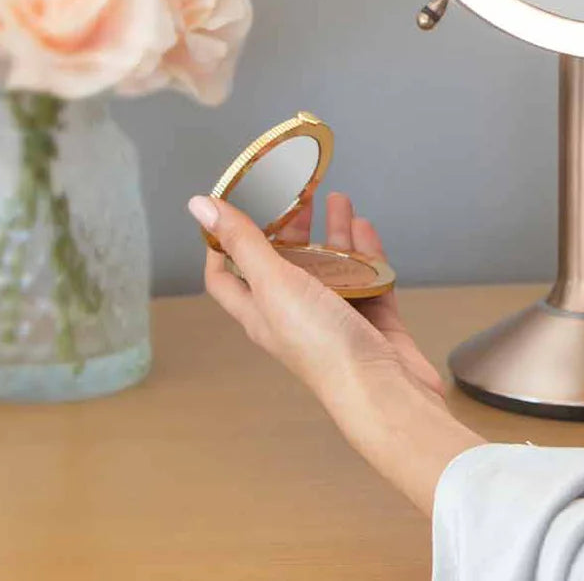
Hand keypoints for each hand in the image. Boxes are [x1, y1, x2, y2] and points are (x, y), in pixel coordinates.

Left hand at [191, 190, 444, 406]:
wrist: (384, 390)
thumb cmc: (322, 344)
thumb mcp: (275, 284)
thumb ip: (244, 242)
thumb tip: (199, 205)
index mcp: (260, 312)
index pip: (226, 277)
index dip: (221, 244)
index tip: (230, 210)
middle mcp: (293, 315)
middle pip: (283, 265)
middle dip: (288, 227)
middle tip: (297, 193)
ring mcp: (334, 318)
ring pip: (330, 267)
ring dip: (332, 233)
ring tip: (339, 198)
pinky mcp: (371, 319)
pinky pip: (366, 277)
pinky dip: (365, 252)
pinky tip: (365, 227)